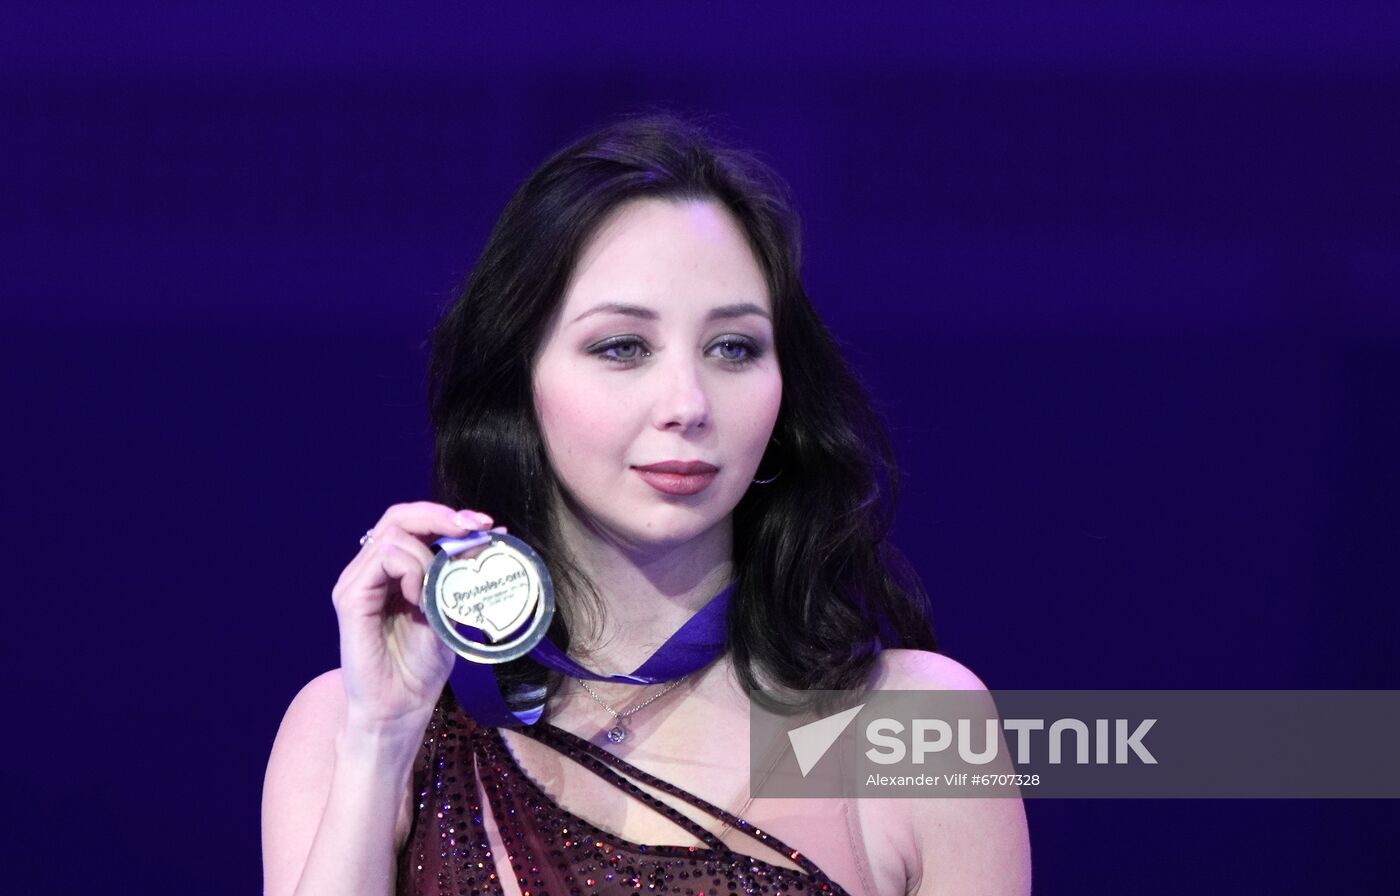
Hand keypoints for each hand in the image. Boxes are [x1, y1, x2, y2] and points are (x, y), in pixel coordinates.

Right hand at [331, 501, 498, 734]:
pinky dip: (410, 569)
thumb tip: (496, 536)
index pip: (413, 522)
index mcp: (392, 571)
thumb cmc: (422, 666)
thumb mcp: (451, 612)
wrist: (400, 709)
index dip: (446, 516)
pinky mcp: (350, 598)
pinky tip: (419, 597)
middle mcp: (369, 570)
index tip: (485, 524)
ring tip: (437, 591)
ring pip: (393, 535)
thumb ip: (462, 576)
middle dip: (439, 516)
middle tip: (473, 527)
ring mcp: (357, 583)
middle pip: (398, 517)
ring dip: (427, 555)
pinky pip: (383, 560)